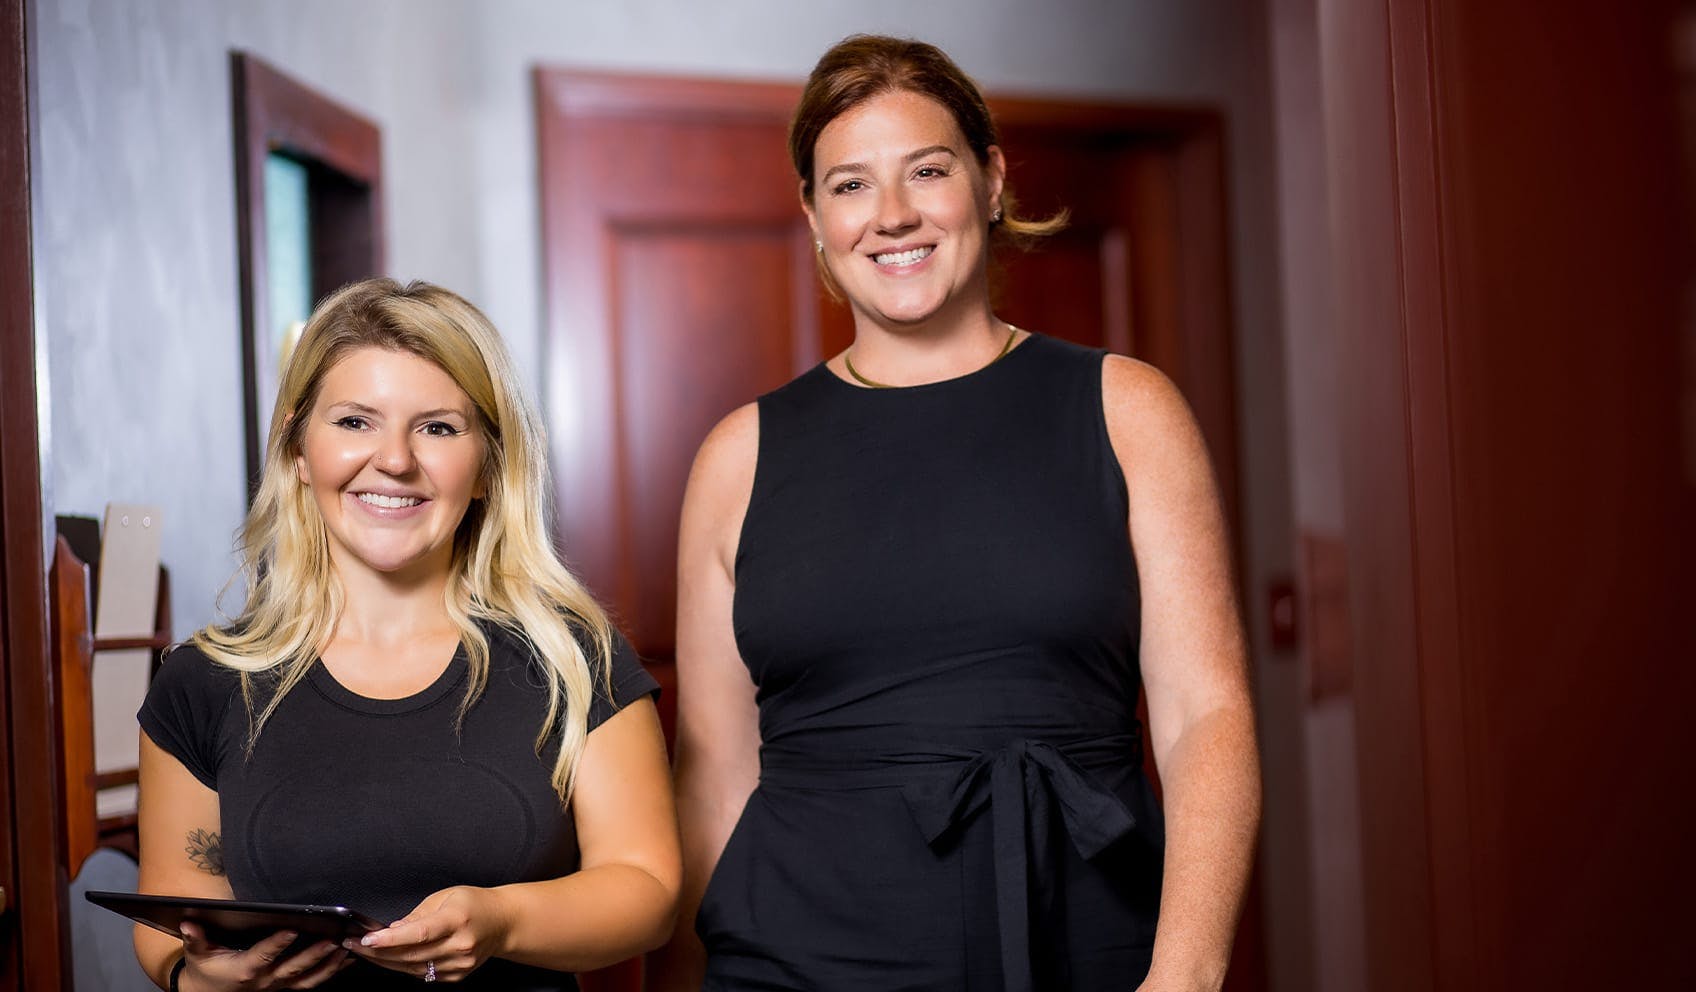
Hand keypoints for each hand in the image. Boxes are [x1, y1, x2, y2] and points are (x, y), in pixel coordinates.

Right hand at [178, 922, 352, 989]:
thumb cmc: (206, 969)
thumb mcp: (198, 953)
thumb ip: (195, 938)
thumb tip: (188, 921)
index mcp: (245, 969)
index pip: (263, 955)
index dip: (278, 943)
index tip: (293, 929)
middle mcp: (265, 980)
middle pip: (293, 968)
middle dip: (314, 955)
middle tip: (332, 940)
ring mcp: (277, 986)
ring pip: (307, 979)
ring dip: (328, 965)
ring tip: (346, 949)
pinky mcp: (285, 987)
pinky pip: (311, 983)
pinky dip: (331, 972)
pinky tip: (347, 959)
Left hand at [347, 885, 510, 981]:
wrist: (503, 922)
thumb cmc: (475, 904)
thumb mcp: (446, 896)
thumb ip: (417, 915)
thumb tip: (393, 930)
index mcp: (457, 919)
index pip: (419, 933)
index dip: (390, 938)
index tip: (367, 939)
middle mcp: (460, 944)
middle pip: (411, 954)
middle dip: (378, 952)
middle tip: (354, 944)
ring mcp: (460, 963)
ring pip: (413, 968)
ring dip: (386, 962)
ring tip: (366, 953)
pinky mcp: (457, 975)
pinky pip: (424, 974)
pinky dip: (405, 967)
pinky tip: (392, 959)